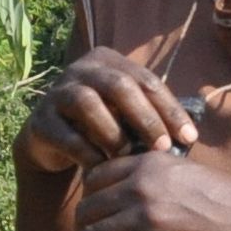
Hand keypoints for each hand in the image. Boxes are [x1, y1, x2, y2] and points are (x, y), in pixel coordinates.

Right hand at [20, 46, 196, 171]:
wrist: (53, 141)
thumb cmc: (102, 127)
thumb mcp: (128, 116)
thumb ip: (152, 117)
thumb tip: (190, 137)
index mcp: (108, 62)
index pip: (146, 80)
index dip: (169, 109)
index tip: (189, 138)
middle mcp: (81, 70)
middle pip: (118, 86)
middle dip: (145, 118)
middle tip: (163, 147)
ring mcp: (57, 92)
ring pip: (87, 103)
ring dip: (113, 133)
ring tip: (128, 156)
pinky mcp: (40, 121)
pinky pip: (66, 135)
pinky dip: (87, 152)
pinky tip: (102, 168)